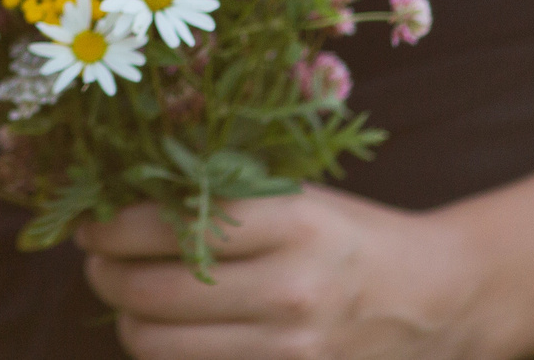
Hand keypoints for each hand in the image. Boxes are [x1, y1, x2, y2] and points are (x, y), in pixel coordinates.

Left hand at [78, 188, 485, 359]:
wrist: (442, 300)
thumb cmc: (354, 239)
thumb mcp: (298, 198)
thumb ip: (222, 195)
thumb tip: (121, 191)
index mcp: (292, 223)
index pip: (170, 223)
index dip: (110, 225)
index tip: (92, 221)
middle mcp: (291, 289)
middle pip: (150, 292)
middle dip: (103, 274)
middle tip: (96, 260)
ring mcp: (293, 349)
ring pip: (160, 344)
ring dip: (126, 320)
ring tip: (127, 298)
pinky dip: (170, 355)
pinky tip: (170, 333)